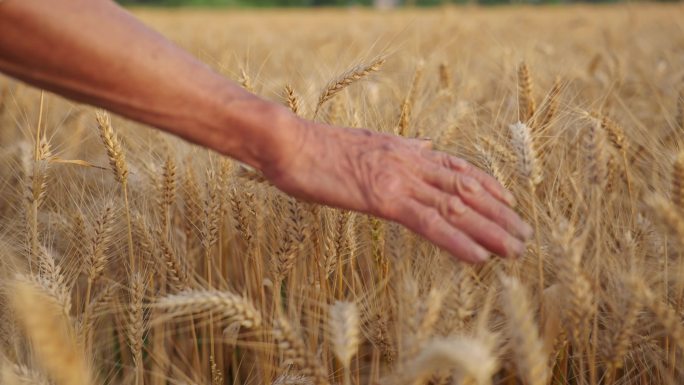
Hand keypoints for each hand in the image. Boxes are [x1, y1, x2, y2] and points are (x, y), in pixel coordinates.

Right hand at [264, 119, 532, 262]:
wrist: (288, 143)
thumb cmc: (315, 147)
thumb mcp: (364, 142)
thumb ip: (399, 147)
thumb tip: (423, 145)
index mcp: (404, 150)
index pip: (457, 167)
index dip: (488, 185)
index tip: (509, 201)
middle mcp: (410, 161)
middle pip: (466, 189)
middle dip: (499, 213)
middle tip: (525, 234)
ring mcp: (398, 179)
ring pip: (456, 206)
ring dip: (491, 229)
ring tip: (516, 249)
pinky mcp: (383, 199)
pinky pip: (429, 223)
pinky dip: (458, 240)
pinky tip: (479, 256)